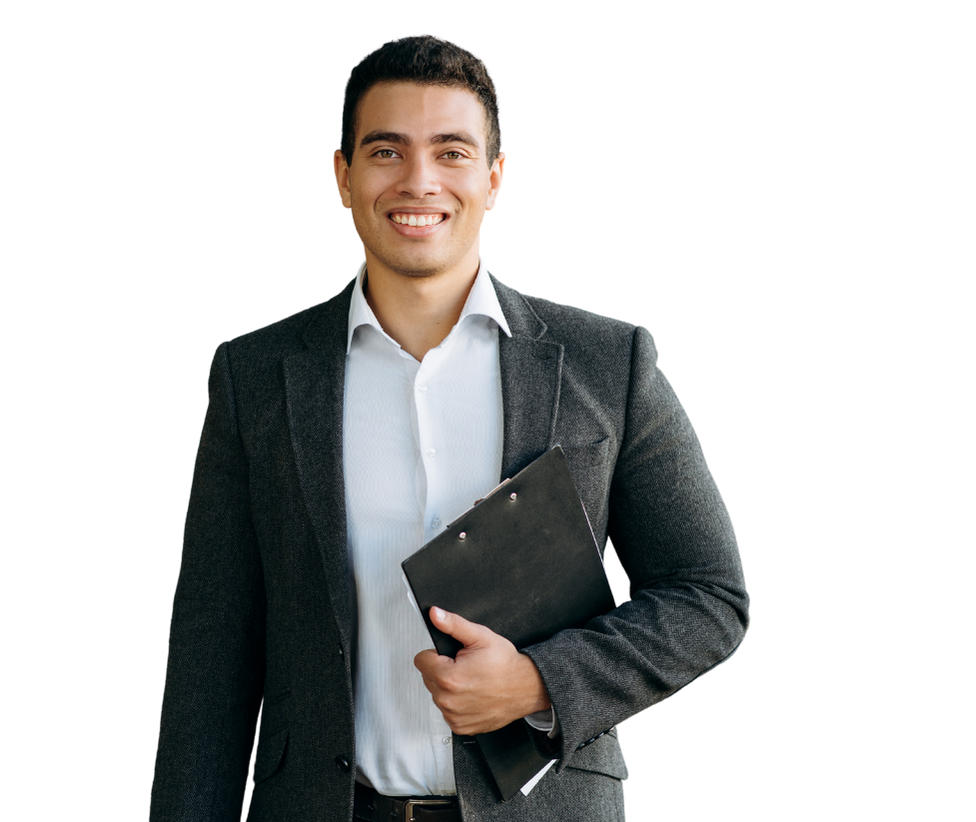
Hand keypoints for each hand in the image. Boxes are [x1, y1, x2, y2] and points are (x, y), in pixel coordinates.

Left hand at [414, 607, 551, 735]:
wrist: (526, 688)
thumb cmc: (506, 665)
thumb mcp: (480, 637)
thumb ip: (453, 624)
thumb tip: (435, 615)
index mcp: (448, 677)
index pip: (421, 660)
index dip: (436, 653)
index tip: (451, 656)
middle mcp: (448, 700)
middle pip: (428, 677)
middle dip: (442, 670)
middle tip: (464, 667)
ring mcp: (454, 716)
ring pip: (437, 694)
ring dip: (448, 688)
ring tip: (471, 681)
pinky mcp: (460, 727)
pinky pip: (447, 711)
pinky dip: (457, 703)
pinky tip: (472, 696)